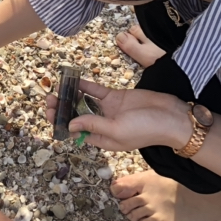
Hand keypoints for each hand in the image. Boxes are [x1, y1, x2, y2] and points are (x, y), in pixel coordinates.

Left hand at [56, 82, 190, 151]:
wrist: (172, 117)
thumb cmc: (146, 129)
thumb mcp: (116, 130)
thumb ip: (93, 125)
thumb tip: (69, 125)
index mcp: (102, 139)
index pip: (76, 133)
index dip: (61, 124)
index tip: (49, 114)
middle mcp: (103, 125)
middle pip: (76, 117)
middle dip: (62, 109)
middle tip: (49, 100)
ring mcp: (109, 111)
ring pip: (84, 103)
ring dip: (70, 97)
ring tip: (55, 91)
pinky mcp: (116, 98)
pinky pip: (96, 91)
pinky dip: (84, 86)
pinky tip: (72, 80)